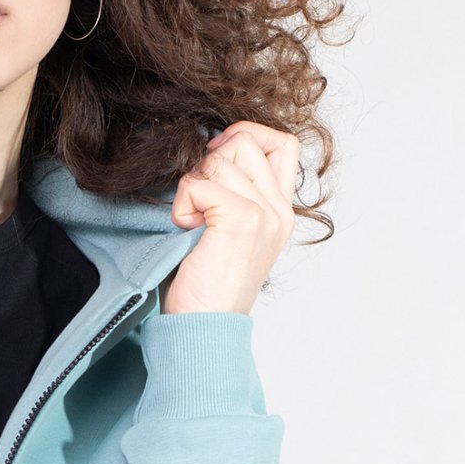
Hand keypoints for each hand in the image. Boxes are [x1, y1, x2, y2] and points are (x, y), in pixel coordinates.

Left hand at [161, 121, 298, 315]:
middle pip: (246, 141)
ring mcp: (265, 213)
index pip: (282, 143)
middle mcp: (279, 210)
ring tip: (192, 224)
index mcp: (281, 211)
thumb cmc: (205, 286)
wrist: (204, 328)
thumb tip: (209, 149)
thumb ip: (233, 192)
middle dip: (209, 161)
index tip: (214, 156)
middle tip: (198, 203)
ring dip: (192, 186)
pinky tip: (185, 230)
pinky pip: (200, 182)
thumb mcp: (228, 233)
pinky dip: (182, 203)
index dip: (246, 134)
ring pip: (220, 158)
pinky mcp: (242, 219)